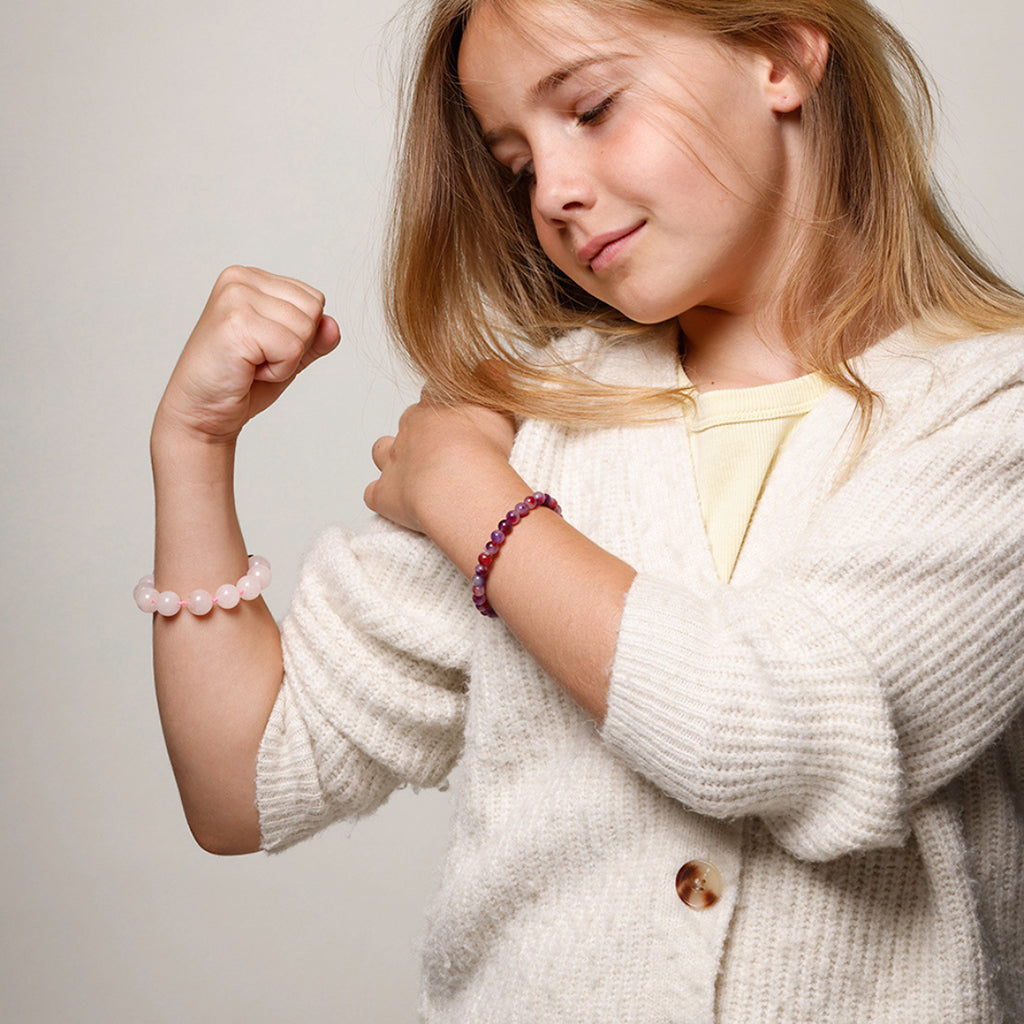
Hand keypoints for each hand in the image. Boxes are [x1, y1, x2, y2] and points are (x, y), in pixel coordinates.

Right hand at [155, 265, 339, 443]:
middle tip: (257, 359)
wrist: (202, 413)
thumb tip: (332, 324)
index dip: (300, 335)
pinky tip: (247, 370)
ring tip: (251, 364)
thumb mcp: (288, 355)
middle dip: (295, 346)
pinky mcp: (237, 322)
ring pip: (305, 328)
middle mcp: (240, 279)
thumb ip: (314, 337)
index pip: (314, 299)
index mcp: (251, 279)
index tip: (264, 348)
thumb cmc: (239, 382)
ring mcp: (236, 297)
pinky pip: (292, 348)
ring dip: (285, 360)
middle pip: (313, 310)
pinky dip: (278, 370)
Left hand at [365, 396, 515, 536]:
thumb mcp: (499, 404)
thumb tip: (490, 364)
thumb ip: (494, 381)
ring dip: (391, 459)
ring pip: (381, 451)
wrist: (460, 486)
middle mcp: (409, 429)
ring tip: (415, 474)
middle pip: (408, 422)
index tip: (457, 419)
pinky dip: (382, 497)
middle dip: (420, 434)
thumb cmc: (484, 448)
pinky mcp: (384, 493)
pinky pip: (373, 493)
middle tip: (446, 454)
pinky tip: (398, 505)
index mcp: (435, 406)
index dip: (444, 406)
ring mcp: (393, 460)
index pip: (433, 394)